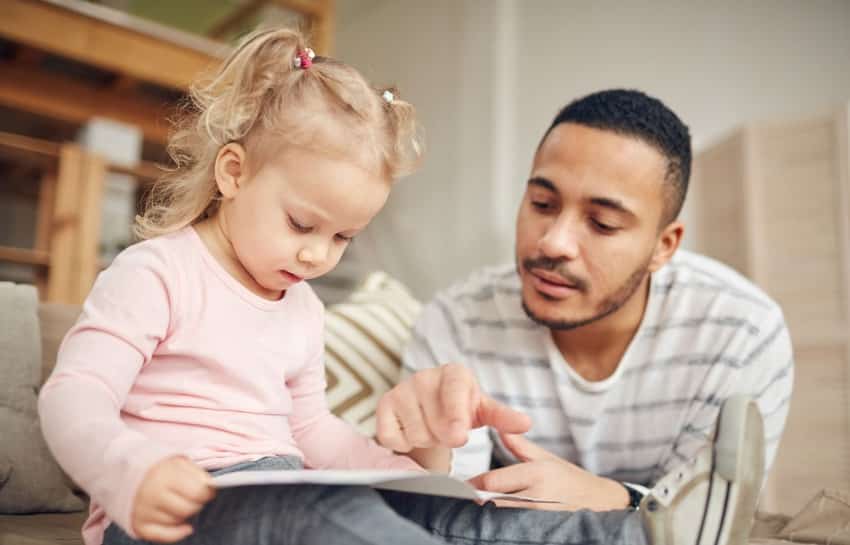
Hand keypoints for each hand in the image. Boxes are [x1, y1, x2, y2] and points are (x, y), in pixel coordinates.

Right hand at [132, 456, 216, 542]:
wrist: (126, 472)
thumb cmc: (159, 467)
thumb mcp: (179, 461)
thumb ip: (198, 473)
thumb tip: (213, 487)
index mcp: (164, 474)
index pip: (198, 492)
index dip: (208, 492)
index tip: (207, 490)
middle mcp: (152, 493)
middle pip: (189, 508)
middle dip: (196, 503)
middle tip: (193, 496)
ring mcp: (143, 511)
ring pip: (178, 521)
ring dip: (184, 514)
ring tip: (178, 502)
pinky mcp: (138, 525)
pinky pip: (165, 536)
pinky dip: (178, 533)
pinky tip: (186, 526)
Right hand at [376, 364, 530, 451]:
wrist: (430, 404)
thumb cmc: (462, 406)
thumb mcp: (484, 410)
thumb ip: (503, 417)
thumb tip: (526, 423)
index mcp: (454, 373)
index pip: (454, 393)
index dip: (456, 416)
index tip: (459, 437)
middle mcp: (424, 376)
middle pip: (435, 424)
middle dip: (444, 437)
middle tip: (448, 431)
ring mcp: (401, 389)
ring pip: (415, 434)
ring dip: (426, 440)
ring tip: (431, 428)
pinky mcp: (383, 405)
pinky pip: (392, 438)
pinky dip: (404, 443)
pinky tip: (412, 431)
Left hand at [467, 432, 628, 510]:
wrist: (600, 503)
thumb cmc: (571, 478)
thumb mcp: (546, 458)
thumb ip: (520, 446)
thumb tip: (501, 429)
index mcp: (536, 473)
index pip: (494, 481)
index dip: (474, 484)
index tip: (460, 484)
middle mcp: (537, 496)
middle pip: (494, 502)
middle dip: (478, 500)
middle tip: (460, 497)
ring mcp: (539, 515)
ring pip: (503, 516)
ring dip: (488, 512)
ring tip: (475, 507)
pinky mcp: (541, 529)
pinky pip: (514, 526)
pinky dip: (502, 522)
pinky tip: (495, 519)